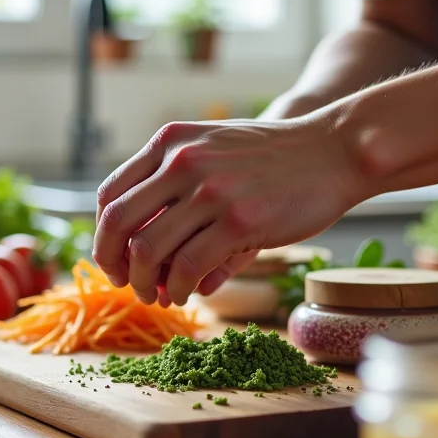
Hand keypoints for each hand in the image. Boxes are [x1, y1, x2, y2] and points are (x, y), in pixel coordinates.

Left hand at [92, 113, 363, 305]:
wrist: (333, 150)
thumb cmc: (273, 159)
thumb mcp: (214, 153)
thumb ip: (176, 192)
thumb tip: (143, 255)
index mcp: (170, 142)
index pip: (111, 194)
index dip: (103, 235)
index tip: (113, 258)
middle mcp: (182, 162)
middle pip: (118, 224)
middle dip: (112, 263)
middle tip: (124, 284)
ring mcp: (210, 191)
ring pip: (148, 251)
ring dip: (144, 284)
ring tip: (158, 295)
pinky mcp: (239, 221)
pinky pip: (187, 267)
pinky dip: (179, 289)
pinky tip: (187, 295)